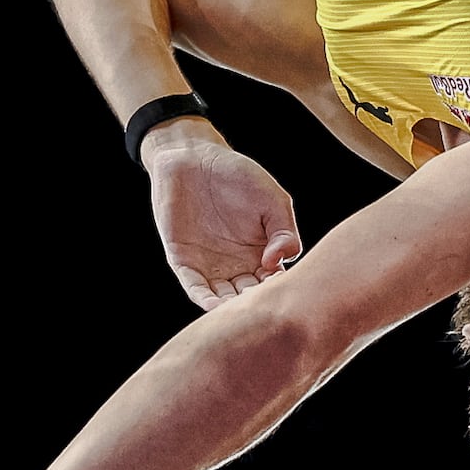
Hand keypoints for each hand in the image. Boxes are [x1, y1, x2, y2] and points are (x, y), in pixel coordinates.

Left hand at [145, 136, 301, 309]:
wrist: (193, 157)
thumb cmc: (238, 175)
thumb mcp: (272, 199)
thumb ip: (284, 231)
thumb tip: (280, 262)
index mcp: (262, 255)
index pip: (274, 284)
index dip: (280, 291)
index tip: (286, 295)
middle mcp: (237, 266)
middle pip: (249, 297)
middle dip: (256, 305)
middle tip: (264, 308)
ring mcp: (210, 266)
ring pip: (223, 298)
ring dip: (231, 308)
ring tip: (241, 312)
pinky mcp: (183, 261)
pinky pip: (194, 286)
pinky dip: (204, 298)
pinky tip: (215, 306)